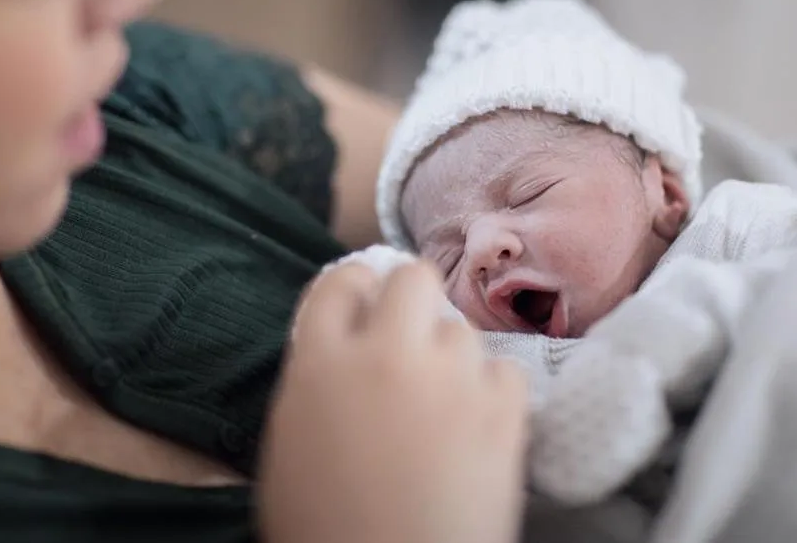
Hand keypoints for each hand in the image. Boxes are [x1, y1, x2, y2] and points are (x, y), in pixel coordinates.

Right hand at [259, 261, 528, 542]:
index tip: (364, 304)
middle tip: (408, 337)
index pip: (340, 281)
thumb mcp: (291, 444)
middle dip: (411, 299)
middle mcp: (388, 354)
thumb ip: (314, 380)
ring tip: (442, 399)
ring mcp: (452, 379)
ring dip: (449, 355)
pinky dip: (491, 391)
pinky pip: (504, 371)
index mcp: (322, 363)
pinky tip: (475, 422)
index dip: (355, 288)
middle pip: (413, 278)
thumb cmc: (323, 525)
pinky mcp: (502, 413)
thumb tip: (340, 347)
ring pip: (462, 329)